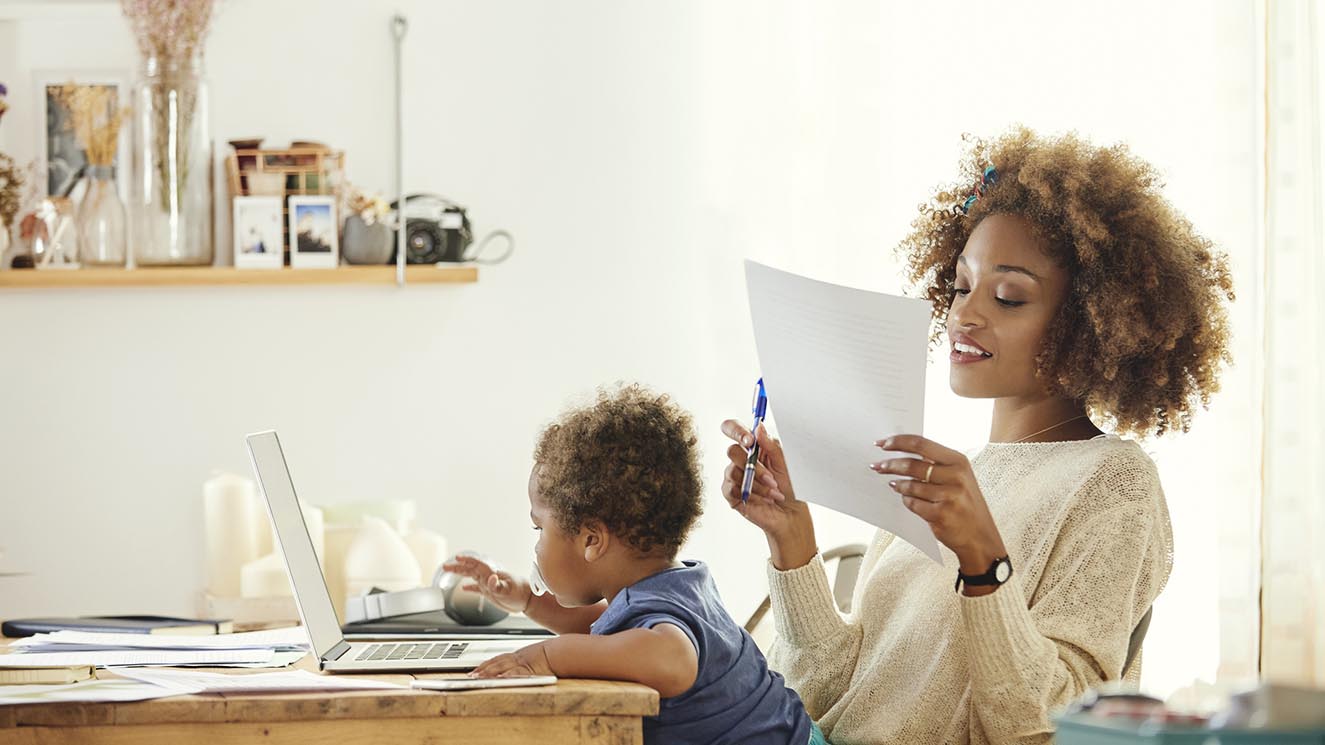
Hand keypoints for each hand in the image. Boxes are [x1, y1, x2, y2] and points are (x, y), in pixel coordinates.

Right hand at [443, 554, 532, 612]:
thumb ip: (498, 585)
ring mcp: (489, 584)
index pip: (476, 564)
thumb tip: (491, 578)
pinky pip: (477, 588)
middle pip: (470, 568)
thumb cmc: (521, 593)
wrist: (528, 599)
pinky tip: (463, 589)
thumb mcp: (508, 590)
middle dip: (458, 566)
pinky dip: (469, 587)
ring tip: (449, 571)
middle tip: (445, 566)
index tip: (457, 557)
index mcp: (492, 573)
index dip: (467, 560)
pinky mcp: (491, 592)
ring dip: (460, 573)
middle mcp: (488, 577)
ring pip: (471, 576)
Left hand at [471, 641, 554, 677]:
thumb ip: (526, 661)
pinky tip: (500, 679)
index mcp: (519, 655)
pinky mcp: (530, 669)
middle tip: (472, 676)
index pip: (498, 659)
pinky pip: (517, 672)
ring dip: (490, 672)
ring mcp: (523, 663)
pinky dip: (508, 675)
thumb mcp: (536, 656)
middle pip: (497, 662)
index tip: (476, 670)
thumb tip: (514, 669)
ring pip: (503, 667)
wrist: (562, 652)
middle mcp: (519, 658)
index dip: (486, 664)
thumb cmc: (551, 655)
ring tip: (478, 678)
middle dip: (483, 669)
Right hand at [720, 419, 816, 569]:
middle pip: (731, 451)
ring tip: (773, 492)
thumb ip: (770, 444)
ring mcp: (734, 476)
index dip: (736, 431)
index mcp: (753, 446)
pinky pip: (731, 488)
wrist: (791, 512)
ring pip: (733, 471)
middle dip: (753, 466)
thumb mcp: (784, 462)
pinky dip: (752, 493)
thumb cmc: (790, 485)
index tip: (749, 440)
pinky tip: (765, 499)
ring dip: (757, 483)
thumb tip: (758, 427)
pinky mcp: (731, 493)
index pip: (733, 429)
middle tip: (771, 477)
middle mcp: (741, 459)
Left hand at [871, 435, 1007, 581]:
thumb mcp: (958, 478)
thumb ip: (935, 464)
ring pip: (910, 486)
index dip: (898, 442)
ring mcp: (949, 496)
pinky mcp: (941, 515)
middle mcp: (956, 476)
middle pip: (912, 464)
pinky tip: (908, 500)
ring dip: (898, 486)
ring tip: (894, 485)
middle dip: (890, 465)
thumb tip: (901, 452)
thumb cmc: (965, 505)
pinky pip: (912, 504)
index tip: (881, 443)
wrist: (981, 538)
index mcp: (959, 461)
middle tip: (876, 466)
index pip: (921, 444)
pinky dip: (907, 501)